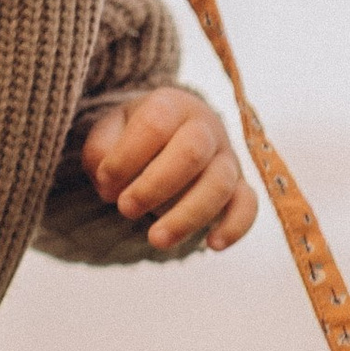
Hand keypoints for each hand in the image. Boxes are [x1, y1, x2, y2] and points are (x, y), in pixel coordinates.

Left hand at [81, 86, 256, 254]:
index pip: (155, 124)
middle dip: (155, 186)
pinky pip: (248, 205)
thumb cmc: (134, 137)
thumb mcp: (109, 133)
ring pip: (218, 184)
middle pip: (192, 151)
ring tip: (156, 239)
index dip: (127, 156)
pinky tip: (212, 244)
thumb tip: (110, 182)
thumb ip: (100, 150)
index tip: (104, 180)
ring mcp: (226, 157)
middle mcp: (205, 127)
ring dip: (186, 216)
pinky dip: (236, 226)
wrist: (169, 135)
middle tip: (125, 209)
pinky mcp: (238, 186)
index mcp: (171, 106)